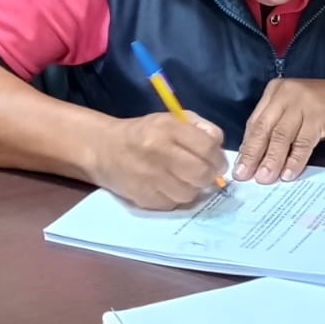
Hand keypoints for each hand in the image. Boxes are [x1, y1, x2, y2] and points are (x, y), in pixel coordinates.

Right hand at [91, 112, 226, 209]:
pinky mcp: (143, 198)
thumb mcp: (171, 120)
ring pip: (189, 193)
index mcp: (168, 129)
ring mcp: (149, 178)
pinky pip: (173, 204)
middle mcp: (158, 152)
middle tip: (207, 174)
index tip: (218, 162)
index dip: (219, 158)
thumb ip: (200, 128)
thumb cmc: (144, 133)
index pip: (207, 147)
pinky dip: (175, 197)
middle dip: (210, 176)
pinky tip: (168, 186)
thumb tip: (220, 147)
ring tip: (184, 179)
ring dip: (193, 188)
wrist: (104, 149)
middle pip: (201, 174)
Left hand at [235, 79, 324, 183]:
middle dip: (253, 155)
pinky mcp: (320, 115)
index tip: (239, 168)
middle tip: (245, 176)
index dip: (247, 147)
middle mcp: (287, 93)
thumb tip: (254, 158)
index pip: (255, 122)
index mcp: (275, 91)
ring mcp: (304, 103)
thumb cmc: (323, 108)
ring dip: (272, 160)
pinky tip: (289, 174)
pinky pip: (303, 142)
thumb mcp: (294, 111)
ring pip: (282, 136)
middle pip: (265, 129)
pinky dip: (295, 160)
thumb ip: (276, 127)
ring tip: (265, 178)